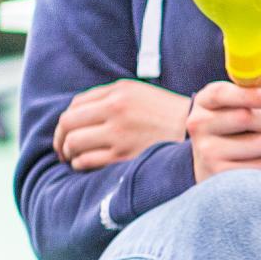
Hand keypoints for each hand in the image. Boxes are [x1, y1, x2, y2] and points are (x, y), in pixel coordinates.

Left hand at [54, 79, 190, 169]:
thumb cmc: (169, 115)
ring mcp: (119, 134)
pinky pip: (87, 162)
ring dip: (68, 154)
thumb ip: (109, 98)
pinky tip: (84, 166)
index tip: (66, 132)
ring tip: (73, 159)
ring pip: (74, 144)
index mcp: (119, 92)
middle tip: (62, 149)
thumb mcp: (140, 95)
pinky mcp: (124, 156)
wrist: (200, 134)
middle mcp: (116, 110)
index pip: (75, 106)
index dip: (65, 121)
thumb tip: (76, 112)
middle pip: (68, 124)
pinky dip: (80, 165)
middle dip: (60, 139)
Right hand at [187, 81, 260, 182]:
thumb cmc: (229, 129)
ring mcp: (208, 153)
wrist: (208, 166)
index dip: (251, 95)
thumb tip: (259, 80)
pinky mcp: (224, 175)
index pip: (222, 94)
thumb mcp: (228, 106)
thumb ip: (244, 91)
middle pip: (248, 117)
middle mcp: (198, 127)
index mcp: (202, 104)